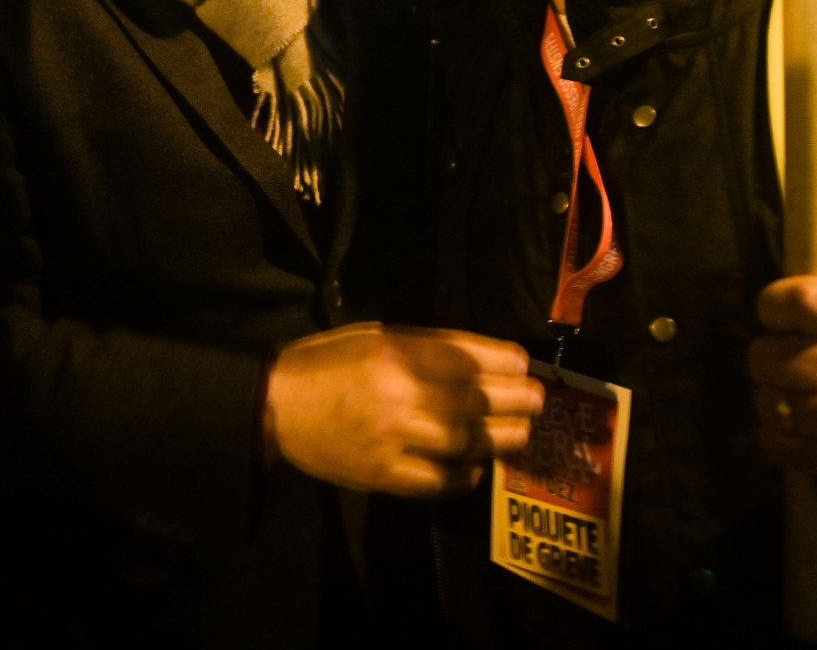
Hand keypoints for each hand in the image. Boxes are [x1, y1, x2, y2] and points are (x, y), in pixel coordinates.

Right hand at [264, 322, 543, 497]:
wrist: (278, 404)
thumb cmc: (329, 361)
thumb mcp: (376, 335)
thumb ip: (426, 346)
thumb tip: (482, 359)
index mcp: (396, 350)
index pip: (467, 356)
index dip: (504, 361)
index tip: (524, 364)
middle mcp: (400, 392)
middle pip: (475, 400)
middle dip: (516, 400)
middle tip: (538, 400)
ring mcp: (393, 437)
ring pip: (464, 442)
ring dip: (500, 438)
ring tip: (521, 433)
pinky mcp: (383, 474)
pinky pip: (437, 481)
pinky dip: (463, 476)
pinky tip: (475, 467)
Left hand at [749, 263, 816, 477]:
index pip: (792, 298)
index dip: (773, 307)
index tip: (782, 319)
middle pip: (762, 357)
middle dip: (768, 361)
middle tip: (792, 364)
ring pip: (765, 402)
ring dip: (773, 401)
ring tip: (800, 396)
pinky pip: (773, 442)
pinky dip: (778, 438)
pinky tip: (802, 428)